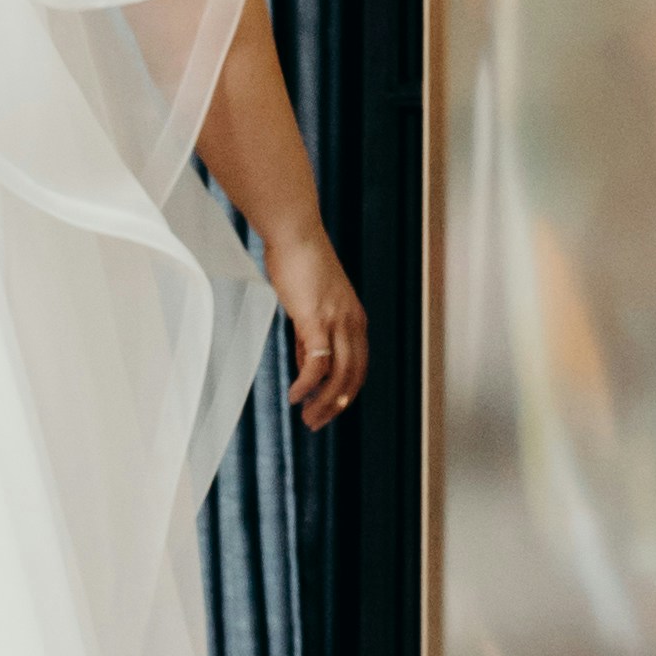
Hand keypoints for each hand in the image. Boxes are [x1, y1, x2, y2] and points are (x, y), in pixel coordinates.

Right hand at [267, 217, 366, 431]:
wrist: (296, 233)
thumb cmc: (300, 262)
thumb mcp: (311, 305)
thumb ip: (311, 336)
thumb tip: (307, 364)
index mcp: (355, 319)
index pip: (359, 367)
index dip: (344, 392)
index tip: (328, 408)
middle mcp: (352, 323)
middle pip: (353, 377)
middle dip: (336, 405)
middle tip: (317, 422)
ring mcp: (337, 322)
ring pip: (339, 376)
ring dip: (323, 402)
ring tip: (307, 417)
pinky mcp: (316, 320)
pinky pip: (316, 364)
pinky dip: (307, 385)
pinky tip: (295, 395)